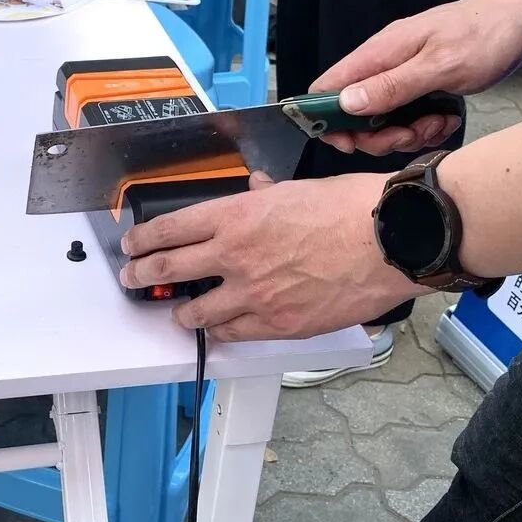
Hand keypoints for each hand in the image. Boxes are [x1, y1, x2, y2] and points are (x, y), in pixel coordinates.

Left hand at [118, 172, 430, 341]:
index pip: (170, 229)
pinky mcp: (277, 324)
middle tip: (131, 278)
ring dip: (180, 312)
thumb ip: (265, 195)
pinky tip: (218, 329)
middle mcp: (234, 255)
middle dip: (141, 275)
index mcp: (235, 216)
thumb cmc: (349, 208)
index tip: (132, 245)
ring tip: (177, 313)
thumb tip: (255, 188)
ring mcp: (253, 294)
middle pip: (168, 270)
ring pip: (195, 311)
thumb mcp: (296, 189)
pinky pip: (233, 333)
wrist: (390, 240)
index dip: (143, 239)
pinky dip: (221, 331)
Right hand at [312, 0, 521, 155]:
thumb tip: (345, 103)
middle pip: (355, 115)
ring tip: (438, 123)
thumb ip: (390, 86)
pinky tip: (447, 118)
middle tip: (410, 134)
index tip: (351, 142)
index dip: (328, 120)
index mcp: (379, 54)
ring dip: (408, 134)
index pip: (327, 89)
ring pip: (383, 122)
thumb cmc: (485, 35)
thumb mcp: (439, 66)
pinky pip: (408, 119)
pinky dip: (425, 127)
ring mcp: (402, 77)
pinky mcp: (420, 87)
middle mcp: (384, 65)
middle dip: (379, 136)